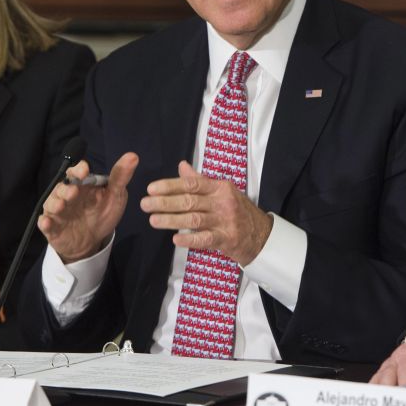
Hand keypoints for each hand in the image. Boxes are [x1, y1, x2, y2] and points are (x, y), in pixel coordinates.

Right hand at [37, 152, 138, 261]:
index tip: (85, 170)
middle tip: (74, 192)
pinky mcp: (52, 228)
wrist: (92, 240)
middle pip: (61, 187)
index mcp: (81, 185)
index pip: (75, 172)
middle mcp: (66, 195)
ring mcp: (57, 211)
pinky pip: (45, 223)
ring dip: (55, 203)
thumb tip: (133, 156)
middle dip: (65, 189)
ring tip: (62, 205)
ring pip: (51, 203)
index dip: (78, 170)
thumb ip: (121, 177)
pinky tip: (46, 222)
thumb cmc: (102, 213)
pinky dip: (44, 222)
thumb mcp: (115, 195)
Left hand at [139, 161, 271, 265]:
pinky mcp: (226, 239)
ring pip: (194, 219)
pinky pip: (205, 239)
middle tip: (145, 204)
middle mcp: (222, 202)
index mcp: (219, 187)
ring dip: (172, 220)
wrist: (260, 234)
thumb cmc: (237, 210)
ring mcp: (225, 221)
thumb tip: (181, 166)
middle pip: (190, 201)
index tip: (151, 188)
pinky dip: (190, 239)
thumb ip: (200, 180)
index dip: (170, 186)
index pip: (192, 184)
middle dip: (165, 202)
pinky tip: (175, 239)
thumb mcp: (221, 191)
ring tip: (153, 220)